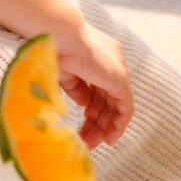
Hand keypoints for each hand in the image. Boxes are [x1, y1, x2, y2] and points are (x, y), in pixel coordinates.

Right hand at [52, 15, 132, 147]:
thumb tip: (84, 104)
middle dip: (97, 122)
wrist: (59, 36)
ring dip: (105, 127)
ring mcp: (118, 71)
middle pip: (107, 99)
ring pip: (116, 106)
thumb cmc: (55, 49)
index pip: (99, 88)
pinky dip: (119, 124)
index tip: (84, 123)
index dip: (92, 108)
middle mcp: (112, 63)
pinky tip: (110, 138)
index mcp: (99, 57)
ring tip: (92, 144)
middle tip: (87, 140)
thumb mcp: (66, 73)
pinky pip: (126, 108)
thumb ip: (77, 88)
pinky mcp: (121, 81)